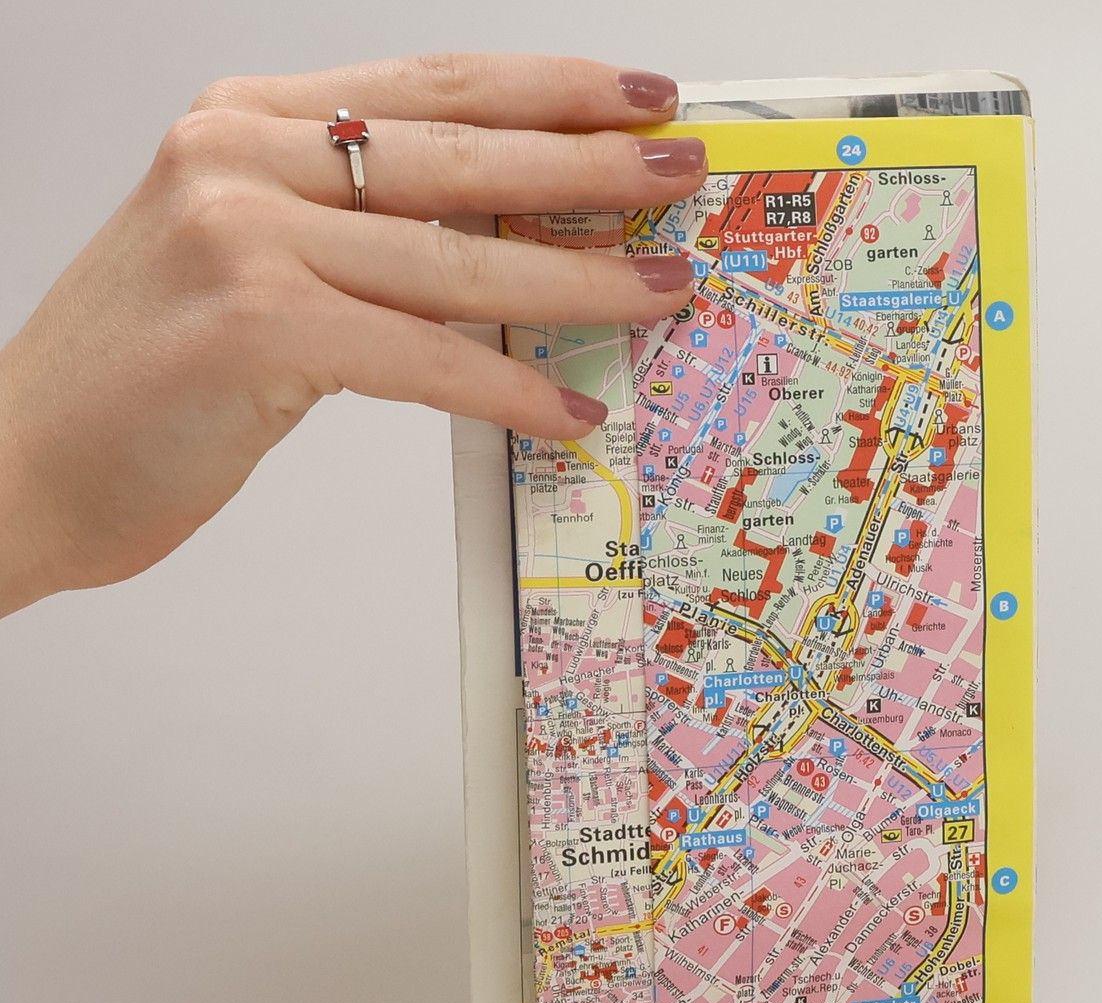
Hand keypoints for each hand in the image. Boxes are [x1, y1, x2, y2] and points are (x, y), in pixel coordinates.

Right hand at [0, 53, 705, 615]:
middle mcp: (240, 157)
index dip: (544, 89)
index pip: (427, 90)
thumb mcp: (252, 269)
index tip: (636, 96)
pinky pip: (423, 358)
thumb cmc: (147, 380)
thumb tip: (497, 251)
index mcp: (242, 124)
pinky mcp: (255, 329)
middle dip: (589, 163)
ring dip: (578, 278)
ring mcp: (243, 237)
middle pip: (457, 152)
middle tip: (683, 175)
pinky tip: (572, 408)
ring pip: (455, 255)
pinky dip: (507, 387)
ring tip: (663, 291)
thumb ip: (355, 241)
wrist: (22, 462)